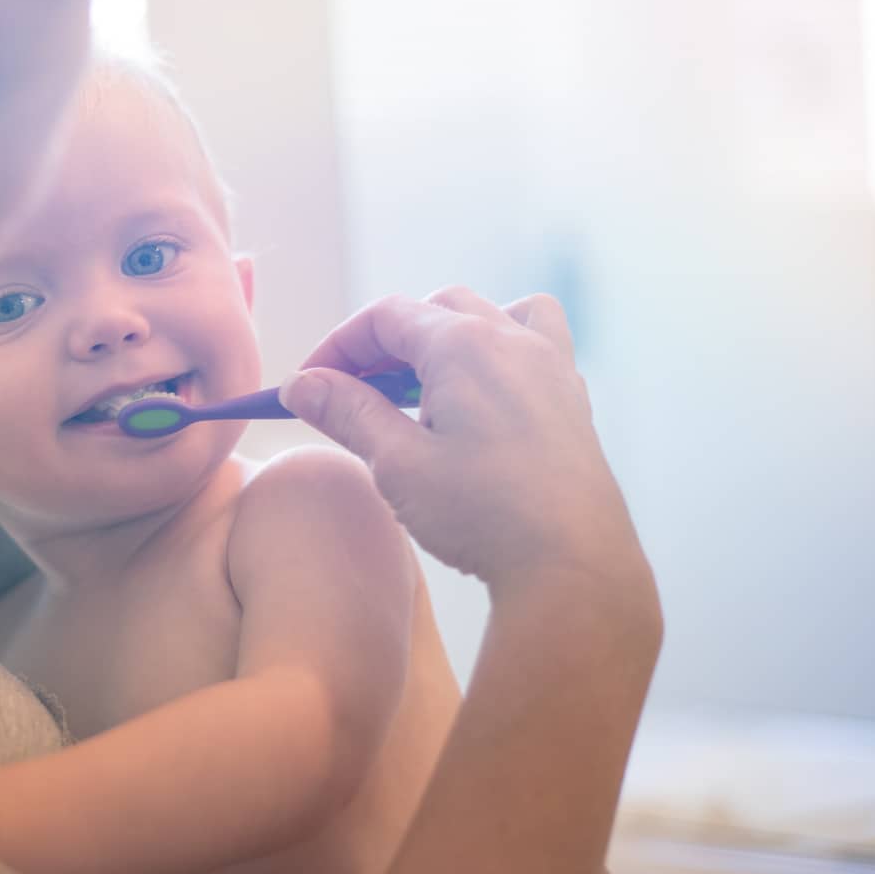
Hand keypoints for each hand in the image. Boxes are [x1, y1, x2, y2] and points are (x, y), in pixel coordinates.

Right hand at [280, 288, 647, 596]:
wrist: (571, 564)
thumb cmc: (483, 514)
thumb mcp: (397, 463)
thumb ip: (348, 413)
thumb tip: (302, 385)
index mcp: (464, 345)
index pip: (384, 317)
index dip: (337, 346)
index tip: (309, 385)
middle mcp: (512, 339)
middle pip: (433, 309)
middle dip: (384, 342)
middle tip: (353, 389)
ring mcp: (551, 365)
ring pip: (493, 313)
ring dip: (448, 334)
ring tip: (425, 384)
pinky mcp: (572, 398)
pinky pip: (534, 343)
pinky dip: (499, 352)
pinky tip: (482, 402)